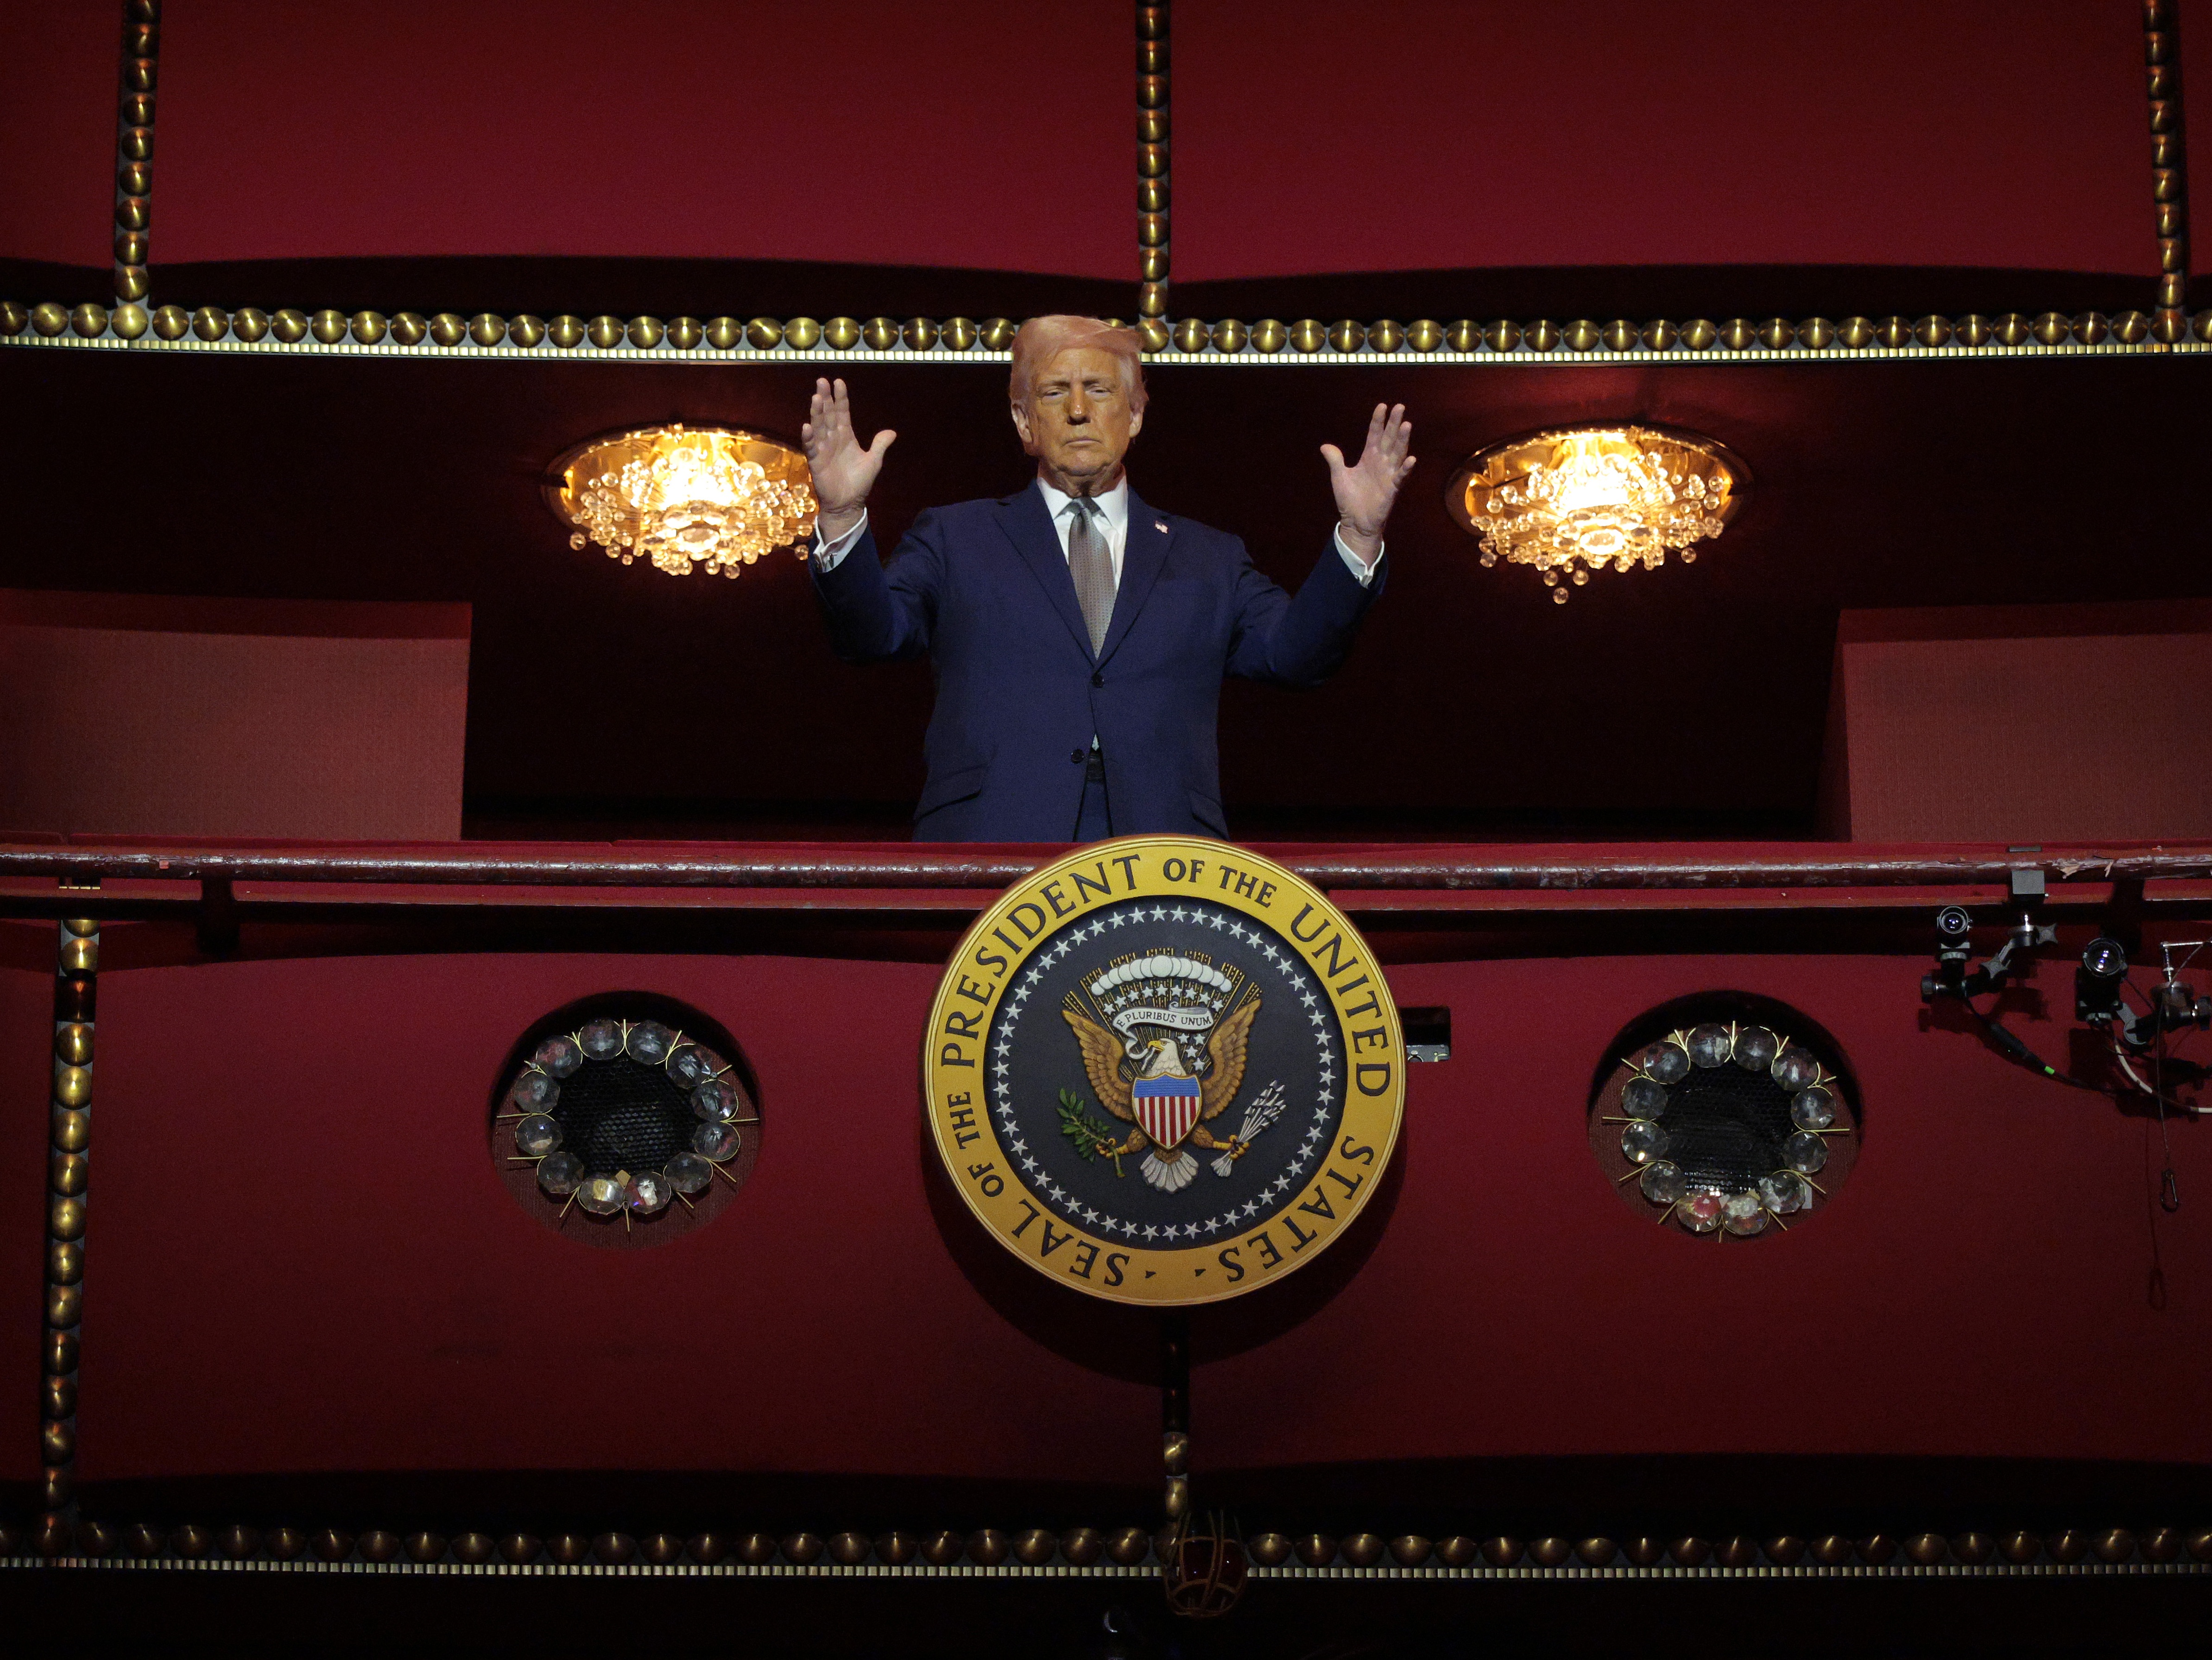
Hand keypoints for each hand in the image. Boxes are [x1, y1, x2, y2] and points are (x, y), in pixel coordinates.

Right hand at [801, 377, 895, 535]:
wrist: (848, 503)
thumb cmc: (859, 482)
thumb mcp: (873, 461)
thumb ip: (879, 445)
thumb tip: (892, 432)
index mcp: (846, 436)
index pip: (842, 412)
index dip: (841, 398)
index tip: (838, 382)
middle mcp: (832, 439)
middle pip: (828, 414)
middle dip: (825, 398)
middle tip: (821, 381)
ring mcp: (822, 449)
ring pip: (818, 427)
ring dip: (817, 413)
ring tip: (816, 398)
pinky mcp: (815, 461)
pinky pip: (810, 447)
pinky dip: (808, 437)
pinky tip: (807, 426)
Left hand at [1321, 403, 1414, 563]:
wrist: (1355, 521)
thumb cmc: (1349, 499)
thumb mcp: (1339, 477)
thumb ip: (1335, 460)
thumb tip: (1325, 446)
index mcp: (1369, 457)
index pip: (1374, 435)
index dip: (1378, 421)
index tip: (1382, 406)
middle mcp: (1381, 462)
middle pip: (1389, 439)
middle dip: (1394, 423)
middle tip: (1400, 406)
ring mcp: (1388, 474)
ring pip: (1398, 453)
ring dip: (1402, 440)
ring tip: (1406, 425)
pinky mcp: (1392, 489)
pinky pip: (1400, 476)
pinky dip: (1406, 468)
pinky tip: (1411, 458)